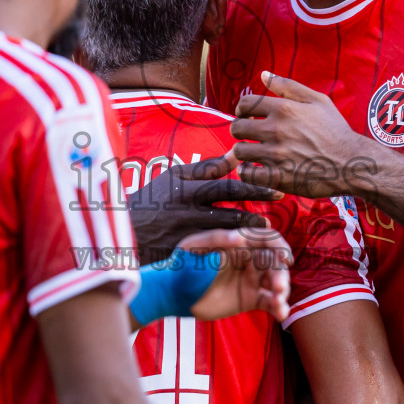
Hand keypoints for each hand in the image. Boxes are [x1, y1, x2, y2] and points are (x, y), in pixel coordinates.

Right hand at [128, 154, 281, 262]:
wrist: (123, 234)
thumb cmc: (151, 202)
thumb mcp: (174, 179)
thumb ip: (206, 168)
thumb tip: (237, 154)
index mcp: (184, 183)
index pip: (223, 178)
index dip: (252, 181)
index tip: (274, 181)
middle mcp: (185, 204)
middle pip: (228, 199)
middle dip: (257, 197)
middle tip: (280, 197)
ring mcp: (184, 228)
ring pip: (225, 227)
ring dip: (249, 227)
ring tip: (267, 229)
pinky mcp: (183, 250)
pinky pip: (214, 249)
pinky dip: (233, 249)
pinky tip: (249, 250)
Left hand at [176, 228, 292, 323]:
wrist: (173, 293)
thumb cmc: (182, 263)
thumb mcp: (194, 246)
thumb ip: (216, 238)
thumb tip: (240, 237)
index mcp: (239, 244)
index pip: (266, 240)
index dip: (280, 246)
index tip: (285, 258)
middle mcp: (249, 261)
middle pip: (274, 264)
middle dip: (281, 274)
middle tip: (278, 287)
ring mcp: (250, 281)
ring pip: (276, 283)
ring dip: (283, 292)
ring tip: (278, 303)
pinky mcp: (249, 300)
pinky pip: (269, 302)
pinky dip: (278, 308)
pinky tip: (280, 314)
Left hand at [229, 71, 373, 198]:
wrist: (351, 163)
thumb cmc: (335, 130)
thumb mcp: (318, 100)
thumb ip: (288, 85)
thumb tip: (263, 74)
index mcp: (284, 109)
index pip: (244, 104)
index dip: (241, 109)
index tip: (247, 116)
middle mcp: (277, 130)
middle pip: (236, 128)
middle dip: (240, 130)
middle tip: (250, 135)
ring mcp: (276, 155)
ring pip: (239, 151)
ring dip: (244, 152)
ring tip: (254, 153)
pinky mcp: (278, 177)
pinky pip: (247, 174)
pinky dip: (247, 171)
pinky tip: (256, 168)